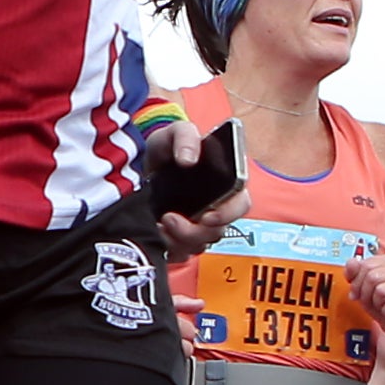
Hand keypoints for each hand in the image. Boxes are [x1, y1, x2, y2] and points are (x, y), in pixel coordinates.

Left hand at [150, 115, 249, 256]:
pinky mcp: (181, 238)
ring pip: (198, 244)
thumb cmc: (168, 147)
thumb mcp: (175, 132)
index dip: (228, 214)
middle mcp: (216, 207)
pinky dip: (167, 246)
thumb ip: (186, 136)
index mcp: (226, 184)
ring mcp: (199, 225)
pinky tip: (155, 231)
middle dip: (194, 232)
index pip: (241, 204)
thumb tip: (189, 159)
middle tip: (170, 218)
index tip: (207, 216)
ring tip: (158, 221)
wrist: (144, 164)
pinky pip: (181, 252)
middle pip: (218, 231)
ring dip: (177, 238)